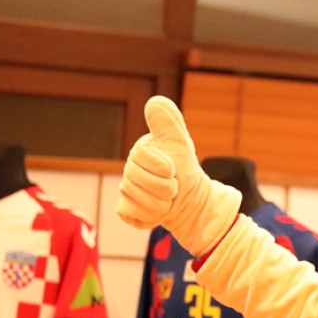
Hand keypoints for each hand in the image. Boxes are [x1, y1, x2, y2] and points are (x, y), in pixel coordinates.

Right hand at [116, 96, 240, 255]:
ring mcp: (125, 190)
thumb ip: (168, 123)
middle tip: (173, 186)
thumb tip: (155, 100)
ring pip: (139, 200)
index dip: (164, 167)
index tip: (173, 168)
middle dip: (165, 188)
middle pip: (139, 182)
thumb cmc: (186, 169)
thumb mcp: (181, 143)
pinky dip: (151, 216)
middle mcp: (128, 169)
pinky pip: (132, 214)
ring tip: (168, 198)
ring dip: (162, 203)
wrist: (191, 200)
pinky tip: (158, 211)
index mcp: (140, 151)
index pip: (143, 159)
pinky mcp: (125, 209)